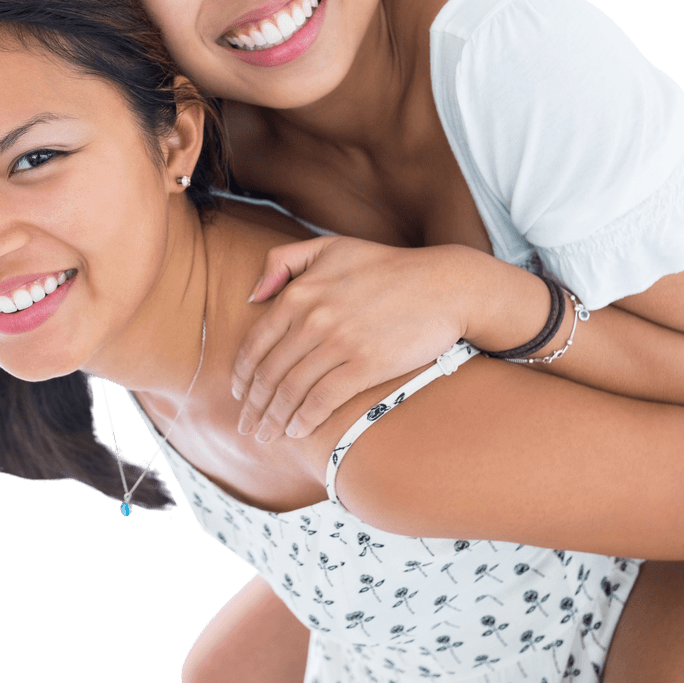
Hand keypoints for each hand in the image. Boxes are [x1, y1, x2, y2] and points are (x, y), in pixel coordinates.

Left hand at [232, 237, 514, 441]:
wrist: (444, 285)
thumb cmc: (387, 267)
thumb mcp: (330, 247)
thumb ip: (284, 261)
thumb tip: (252, 296)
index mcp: (300, 292)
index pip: (256, 343)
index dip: (242, 375)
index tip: (239, 395)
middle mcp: (313, 318)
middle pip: (270, 373)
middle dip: (253, 406)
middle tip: (247, 425)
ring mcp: (339, 343)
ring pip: (291, 391)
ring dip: (274, 419)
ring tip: (267, 435)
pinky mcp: (365, 364)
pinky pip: (323, 400)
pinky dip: (304, 420)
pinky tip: (297, 431)